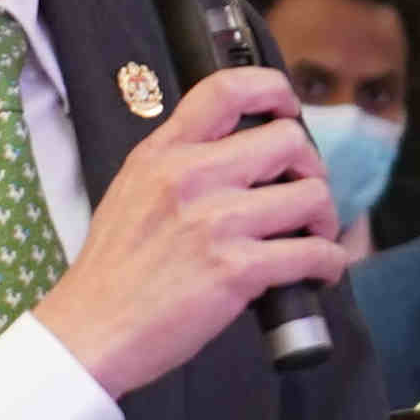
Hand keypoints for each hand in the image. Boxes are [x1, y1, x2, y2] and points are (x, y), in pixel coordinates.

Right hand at [27, 67, 342, 399]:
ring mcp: (215, 222)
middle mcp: (190, 177)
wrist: (91, 331)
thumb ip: (177, 164)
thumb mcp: (131, 191)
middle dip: (309, 168)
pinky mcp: (236, 270)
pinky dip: (328, 263)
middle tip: (302, 195)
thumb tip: (235, 152)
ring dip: (323, 219)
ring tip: (310, 237)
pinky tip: (317, 272)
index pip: (226, 89)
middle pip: (288, 140)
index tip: (288, 109)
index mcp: (163, 153)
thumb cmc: (113, 272)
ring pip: (311, 195)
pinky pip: (313, 253)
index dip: (274, 90)